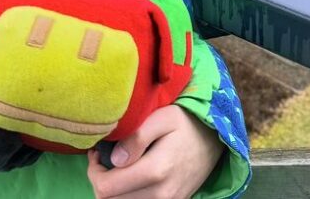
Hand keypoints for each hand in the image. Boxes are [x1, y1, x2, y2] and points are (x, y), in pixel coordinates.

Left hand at [87, 105, 223, 198]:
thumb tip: (114, 159)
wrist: (214, 139)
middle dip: (100, 180)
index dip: (94, 171)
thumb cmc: (185, 122)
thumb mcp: (162, 117)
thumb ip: (136, 137)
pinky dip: (127, 194)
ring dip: (113, 189)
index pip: (106, 187)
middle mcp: (162, 194)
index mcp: (156, 171)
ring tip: (115, 167)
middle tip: (103, 158)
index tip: (97, 153)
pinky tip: (130, 175)